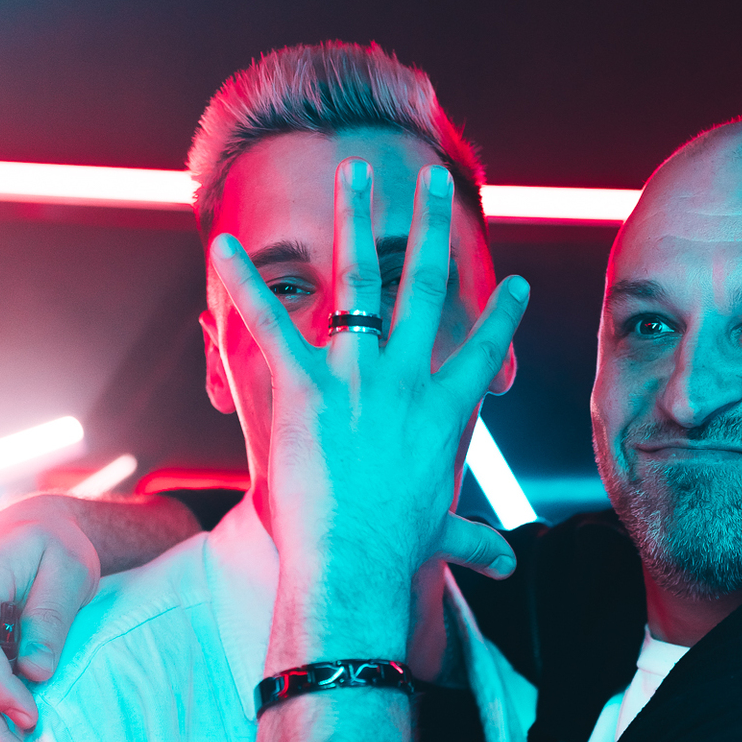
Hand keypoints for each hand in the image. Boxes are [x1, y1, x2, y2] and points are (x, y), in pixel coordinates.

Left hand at [210, 158, 528, 664]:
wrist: (359, 561)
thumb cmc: (400, 554)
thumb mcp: (441, 539)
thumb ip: (474, 544)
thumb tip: (503, 569)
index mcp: (444, 410)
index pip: (480, 351)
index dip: (502, 316)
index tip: (516, 282)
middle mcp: (406, 378)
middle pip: (425, 288)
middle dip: (430, 228)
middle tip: (431, 183)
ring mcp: (356, 375)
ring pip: (359, 282)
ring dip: (356, 221)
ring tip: (354, 173)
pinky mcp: (304, 385)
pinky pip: (269, 323)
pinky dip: (243, 284)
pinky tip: (225, 244)